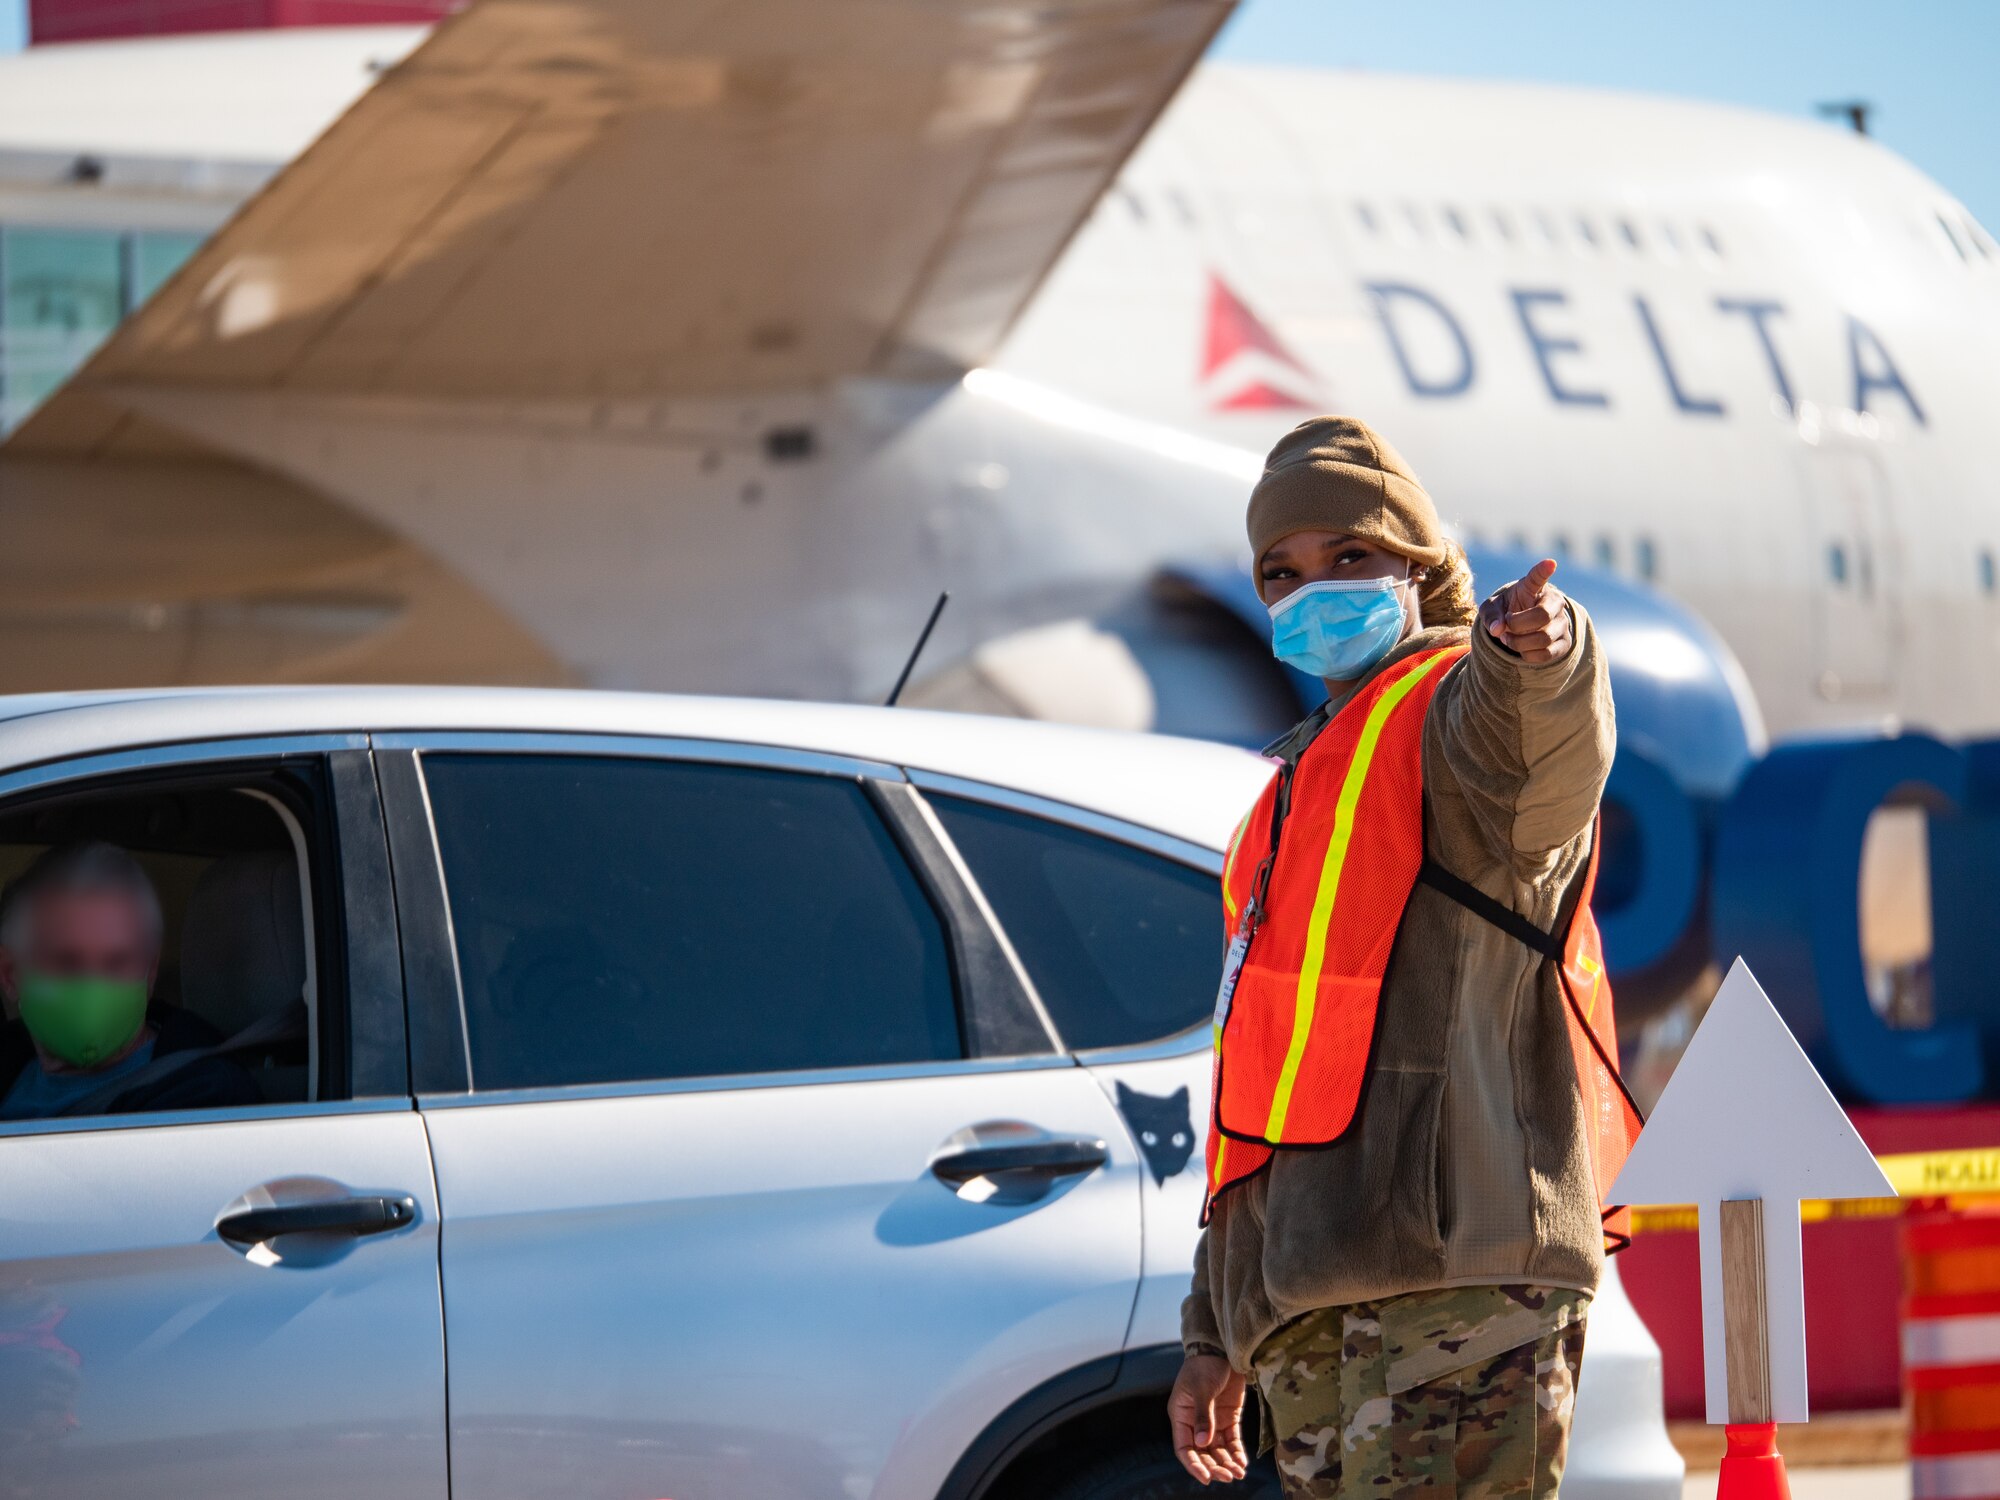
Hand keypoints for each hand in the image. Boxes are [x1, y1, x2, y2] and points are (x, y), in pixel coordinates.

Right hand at [1168, 1352, 1249, 1485]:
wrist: (1222, 1348)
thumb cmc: (1204, 1365)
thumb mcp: (1201, 1389)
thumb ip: (1203, 1416)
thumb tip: (1202, 1443)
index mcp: (1181, 1416)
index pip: (1184, 1448)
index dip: (1193, 1465)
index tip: (1205, 1478)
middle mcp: (1196, 1423)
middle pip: (1202, 1453)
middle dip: (1214, 1467)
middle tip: (1228, 1477)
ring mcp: (1213, 1421)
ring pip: (1218, 1450)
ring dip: (1227, 1463)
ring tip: (1238, 1474)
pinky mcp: (1229, 1418)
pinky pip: (1232, 1441)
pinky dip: (1237, 1453)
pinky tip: (1243, 1463)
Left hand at [1481, 557, 1573, 664]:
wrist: (1519, 628)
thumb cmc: (1506, 611)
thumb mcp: (1492, 610)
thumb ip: (1491, 616)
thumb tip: (1497, 629)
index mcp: (1534, 588)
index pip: (1538, 577)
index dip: (1543, 571)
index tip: (1550, 563)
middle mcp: (1554, 602)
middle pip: (1541, 616)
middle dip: (1517, 625)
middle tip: (1507, 625)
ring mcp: (1562, 623)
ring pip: (1543, 638)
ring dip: (1518, 643)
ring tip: (1509, 638)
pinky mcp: (1564, 643)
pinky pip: (1546, 654)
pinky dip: (1527, 655)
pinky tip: (1522, 649)